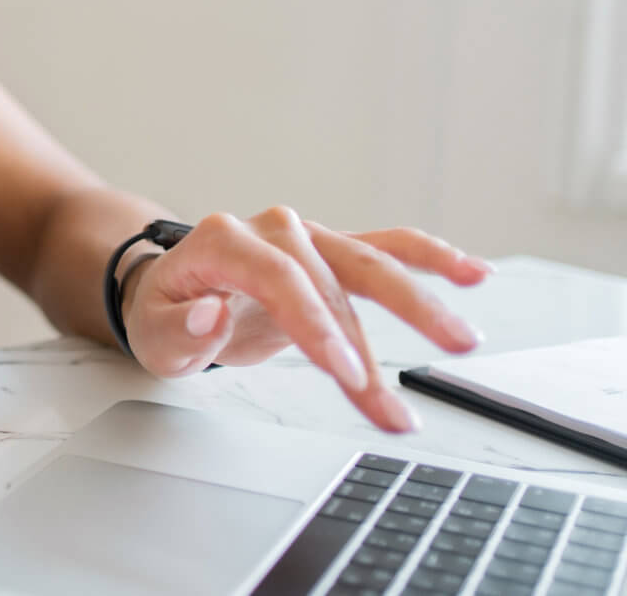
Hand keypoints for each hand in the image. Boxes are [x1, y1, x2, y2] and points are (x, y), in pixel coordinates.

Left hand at [119, 207, 490, 432]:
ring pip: (369, 265)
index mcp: (221, 242)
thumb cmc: (164, 313)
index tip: (345, 373)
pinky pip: (386, 248)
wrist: (172, 290)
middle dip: (365, 342)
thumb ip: (179, 330)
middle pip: (330, 278)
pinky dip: (430, 257)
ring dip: (417, 306)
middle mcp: (269, 229)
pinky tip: (473, 273)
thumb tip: (208, 315)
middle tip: (392, 398)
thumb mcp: (152, 334)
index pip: (278, 279)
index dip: (315, 325)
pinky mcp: (331, 252)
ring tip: (463, 342)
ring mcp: (305, 237)